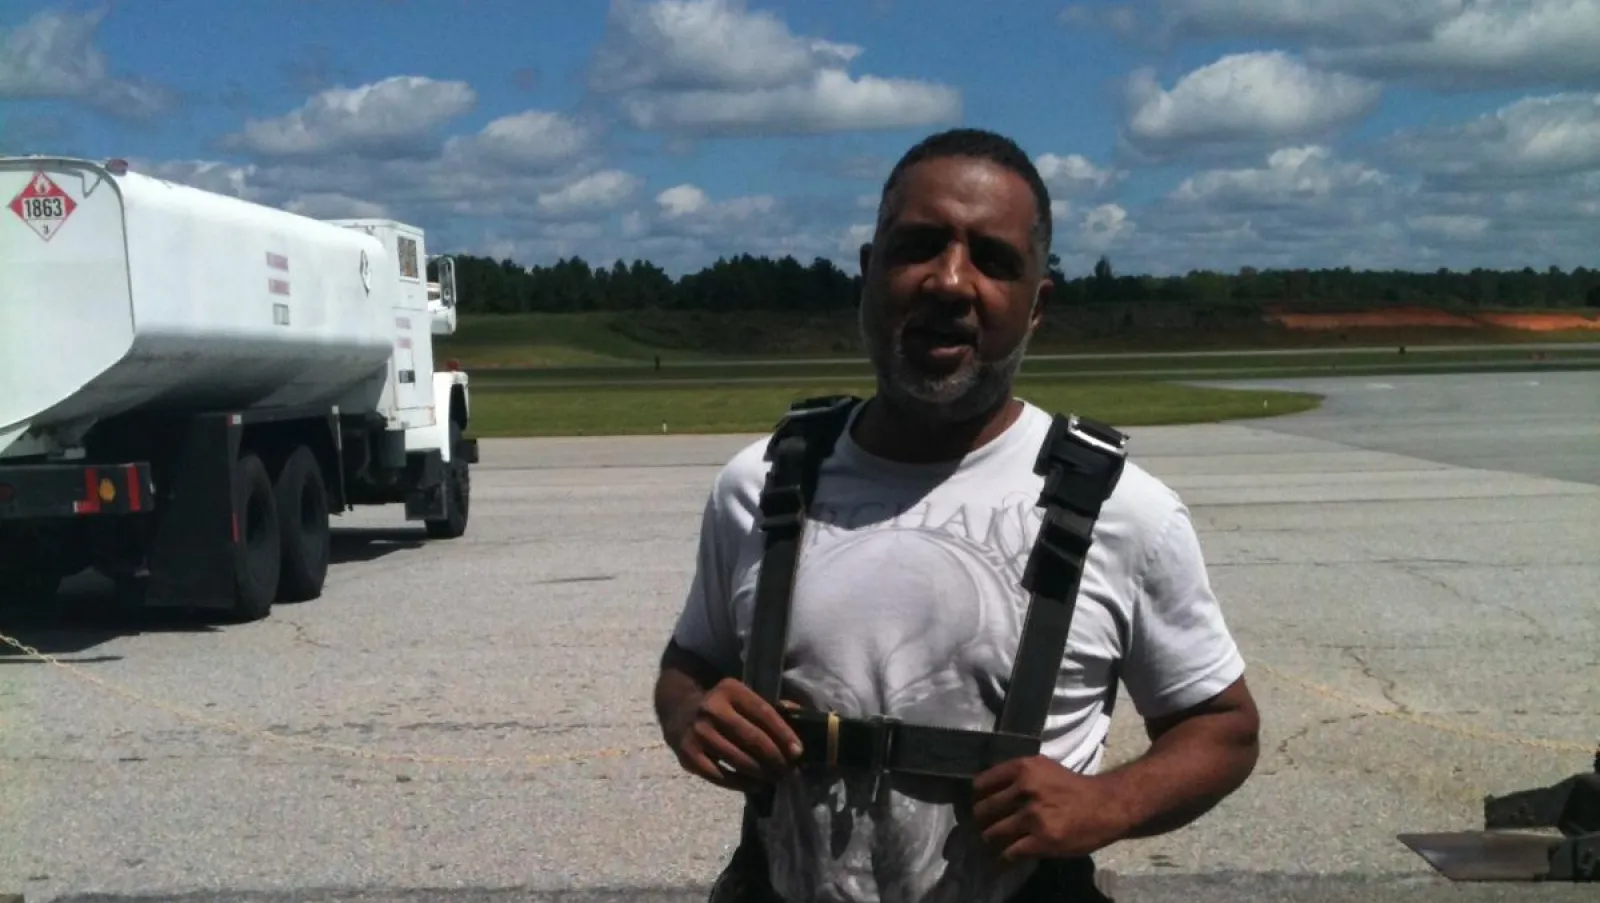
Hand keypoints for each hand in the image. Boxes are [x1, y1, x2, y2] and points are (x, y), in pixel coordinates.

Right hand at [668, 677, 804, 792]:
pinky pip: (720, 776)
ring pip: (738, 759)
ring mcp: (698, 732)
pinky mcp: (688, 755)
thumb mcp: (743, 697)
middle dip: (775, 757)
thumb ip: (770, 707)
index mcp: (730, 689)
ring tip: (775, 778)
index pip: (763, 713)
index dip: (784, 734)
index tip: (798, 752)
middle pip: (752, 738)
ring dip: (761, 773)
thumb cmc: (723, 708)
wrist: (680, 712)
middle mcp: (711, 708)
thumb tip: (800, 715)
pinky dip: (741, 783)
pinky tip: (754, 784)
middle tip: (788, 770)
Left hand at [969, 755, 1128, 863]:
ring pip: (993, 832)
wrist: (1105, 806)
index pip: (982, 783)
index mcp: (1024, 767)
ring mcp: (1033, 816)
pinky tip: (1003, 859)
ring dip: (990, 839)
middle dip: (981, 820)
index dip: (977, 796)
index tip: (976, 803)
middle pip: (984, 809)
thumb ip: (1018, 775)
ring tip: (992, 841)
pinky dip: (1003, 858)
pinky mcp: (1042, 840)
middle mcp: (1026, 789)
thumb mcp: (1043, 768)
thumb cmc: (1073, 787)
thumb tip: (986, 787)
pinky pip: (1010, 852)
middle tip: (983, 825)